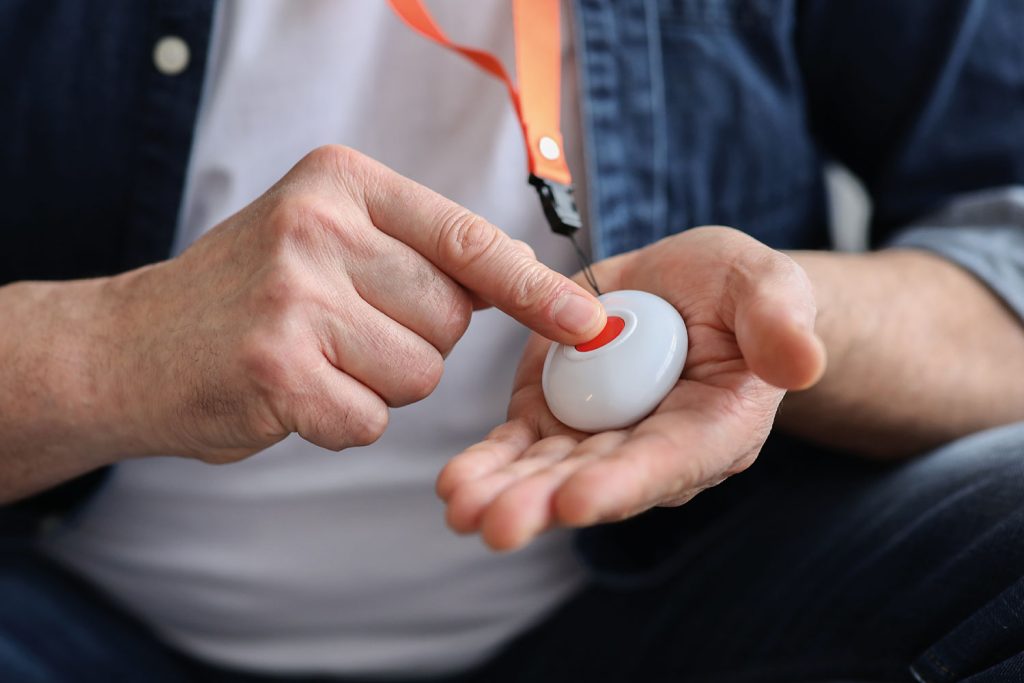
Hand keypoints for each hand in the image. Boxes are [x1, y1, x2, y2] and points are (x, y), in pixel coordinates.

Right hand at [103, 145, 605, 462]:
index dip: (535, 287)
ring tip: (314, 357)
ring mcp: (292, 296)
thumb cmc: (251, 294)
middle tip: (341, 328)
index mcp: (342, 181)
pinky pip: (370, 420)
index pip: (469, 238)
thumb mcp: (329, 235)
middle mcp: (318, 226)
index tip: (588, 320)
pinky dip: (340, 421)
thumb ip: (421, 248)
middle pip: (450, 317)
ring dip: (379, 383)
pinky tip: (292, 393)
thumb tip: (528, 271)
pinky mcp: (274, 368)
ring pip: (420, 374)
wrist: (132, 345)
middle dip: (415, 339)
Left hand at [437, 227, 825, 549]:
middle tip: (497, 523)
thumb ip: (780, 321)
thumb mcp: (765, 284)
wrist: (686, 288)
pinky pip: (520, 445)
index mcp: (714, 425)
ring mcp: (599, 435)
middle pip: (598, 481)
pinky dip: (489, 463)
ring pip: (549, 472)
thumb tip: (804, 365)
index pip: (669, 461)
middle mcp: (653, 446)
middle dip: (545, 503)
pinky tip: (455, 483)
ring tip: (461, 508)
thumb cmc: (735, 290)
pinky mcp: (555, 415)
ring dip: (505, 493)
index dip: (625, 483)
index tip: (578, 501)